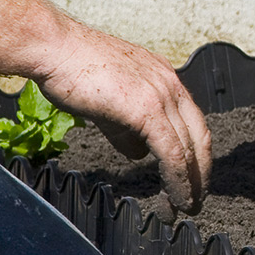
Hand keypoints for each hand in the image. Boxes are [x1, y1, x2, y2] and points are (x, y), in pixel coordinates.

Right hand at [34, 22, 210, 214]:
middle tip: (196, 198)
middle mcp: (170, 83)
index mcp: (165, 78)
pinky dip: (178, 179)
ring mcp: (162, 94)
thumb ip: (127, 129)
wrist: (53, 48)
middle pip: (200, 136)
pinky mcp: (148, 109)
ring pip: (189, 148)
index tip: (193, 177)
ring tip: (187, 206)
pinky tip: (177, 197)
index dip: (195, 153)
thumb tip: (140, 154)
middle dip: (201, 172)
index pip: (192, 121)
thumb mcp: (108, 103)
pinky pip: (173, 153)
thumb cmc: (70, 70)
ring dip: (191, 183)